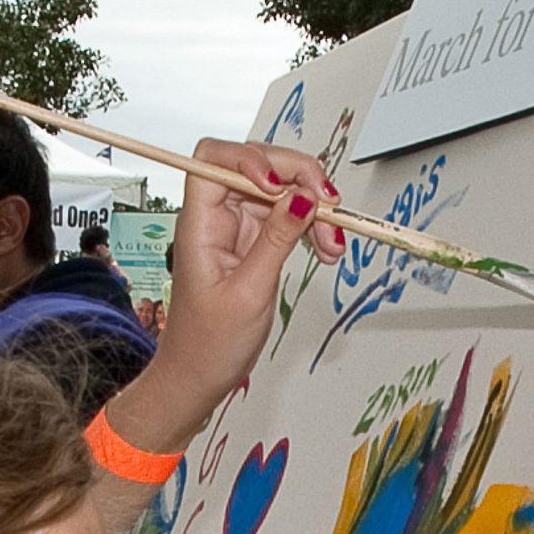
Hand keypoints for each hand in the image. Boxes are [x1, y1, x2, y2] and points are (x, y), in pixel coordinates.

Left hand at [97, 139, 338, 456]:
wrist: (199, 375)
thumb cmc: (209, 342)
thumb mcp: (249, 291)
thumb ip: (277, 240)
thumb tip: (302, 197)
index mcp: (200, 222)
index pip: (215, 158)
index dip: (250, 158)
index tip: (282, 184)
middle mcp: (217, 216)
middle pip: (258, 165)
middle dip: (297, 178)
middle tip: (328, 205)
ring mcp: (238, 226)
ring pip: (281, 191)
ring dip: (312, 206)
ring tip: (333, 242)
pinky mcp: (256, 241)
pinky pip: (288, 217)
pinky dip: (311, 226)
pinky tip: (328, 248)